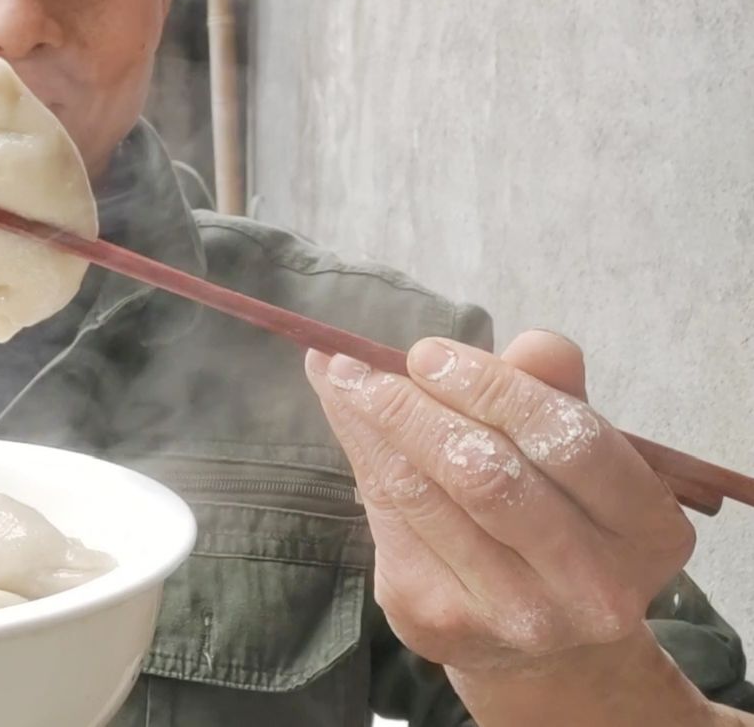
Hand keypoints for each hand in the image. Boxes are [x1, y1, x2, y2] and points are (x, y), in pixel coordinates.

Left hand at [304, 330, 695, 679]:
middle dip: (414, 406)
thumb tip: (528, 343)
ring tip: (341, 375)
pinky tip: (346, 417)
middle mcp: (590, 585)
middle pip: (486, 475)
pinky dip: (361, 457)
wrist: (544, 644)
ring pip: (424, 497)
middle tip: (362, 362)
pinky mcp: (441, 622)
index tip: (428, 352)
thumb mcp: (577, 452)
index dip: (490, 387)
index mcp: (646, 528)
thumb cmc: (561, 516)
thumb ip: (557, 392)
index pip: (566, 439)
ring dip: (371, 424)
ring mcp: (514, 613)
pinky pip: (389, 522)